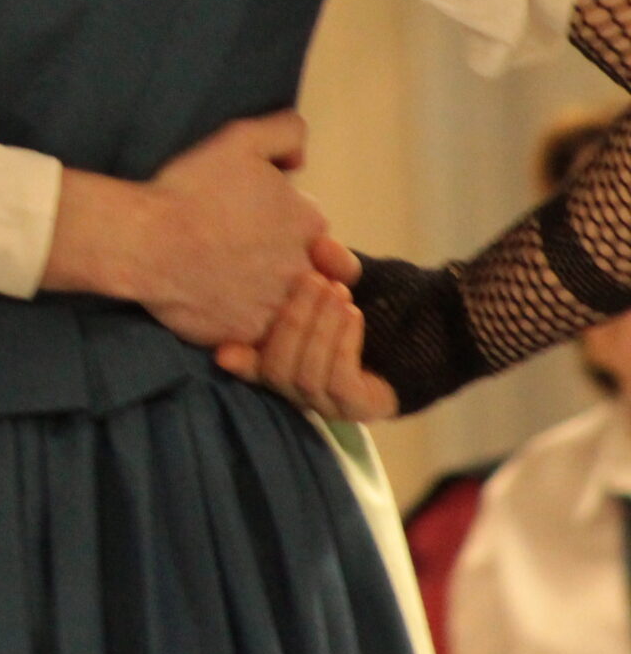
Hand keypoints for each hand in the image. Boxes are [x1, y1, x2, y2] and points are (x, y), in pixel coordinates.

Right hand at [46, 112, 329, 347]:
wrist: (144, 241)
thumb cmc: (191, 189)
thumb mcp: (240, 139)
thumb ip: (285, 134)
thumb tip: (301, 159)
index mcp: (308, 224)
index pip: (323, 238)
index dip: (299, 236)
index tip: (267, 233)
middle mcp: (304, 270)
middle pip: (315, 279)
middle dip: (294, 272)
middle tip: (254, 264)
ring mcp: (277, 309)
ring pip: (289, 313)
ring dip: (270, 302)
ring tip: (233, 287)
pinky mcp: (247, 337)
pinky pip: (257, 339)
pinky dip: (242, 327)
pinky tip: (218, 310)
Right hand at [216, 255, 400, 419]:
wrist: (431, 332)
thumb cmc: (377, 305)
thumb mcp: (346, 279)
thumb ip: (329, 265)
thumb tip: (321, 245)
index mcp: (284, 359)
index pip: (252, 366)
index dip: (237, 361)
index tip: (223, 352)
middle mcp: (298, 388)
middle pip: (276, 368)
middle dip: (292, 321)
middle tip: (315, 281)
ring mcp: (326, 403)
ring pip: (305, 375)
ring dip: (319, 329)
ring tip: (339, 293)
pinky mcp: (357, 408)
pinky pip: (337, 381)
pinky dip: (341, 344)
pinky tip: (352, 316)